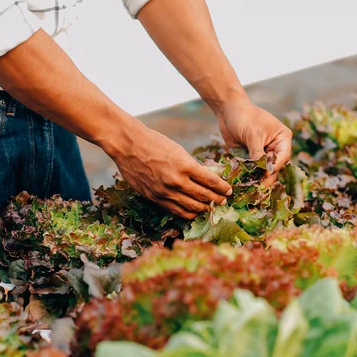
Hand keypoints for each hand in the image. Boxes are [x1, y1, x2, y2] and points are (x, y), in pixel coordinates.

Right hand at [106, 121, 232, 219]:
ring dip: (204, 209)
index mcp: (185, 166)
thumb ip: (191, 167)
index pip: (211, 181)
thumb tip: (206, 179)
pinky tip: (193, 212)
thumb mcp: (179, 150)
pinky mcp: (154, 198)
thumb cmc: (154, 143)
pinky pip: (175, 211)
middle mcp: (176, 181)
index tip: (229, 191)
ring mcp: (164, 192)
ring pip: (191, 208)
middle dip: (216, 200)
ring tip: (211, 208)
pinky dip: (187, 213)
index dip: (222, 188)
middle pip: (203, 197)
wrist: (128, 145)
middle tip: (223, 201)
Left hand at [216, 97, 292, 184]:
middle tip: (259, 186)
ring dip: (258, 177)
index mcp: (282, 138)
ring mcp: (263, 152)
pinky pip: (252, 169)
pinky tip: (244, 182)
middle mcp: (275, 147)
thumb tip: (262, 172)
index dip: (275, 166)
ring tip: (251, 186)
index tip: (266, 174)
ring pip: (264, 170)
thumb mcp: (253, 134)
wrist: (227, 110)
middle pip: (275, 166)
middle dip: (267, 175)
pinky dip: (249, 175)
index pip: (283, 156)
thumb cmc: (244, 116)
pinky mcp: (251, 157)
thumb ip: (258, 153)